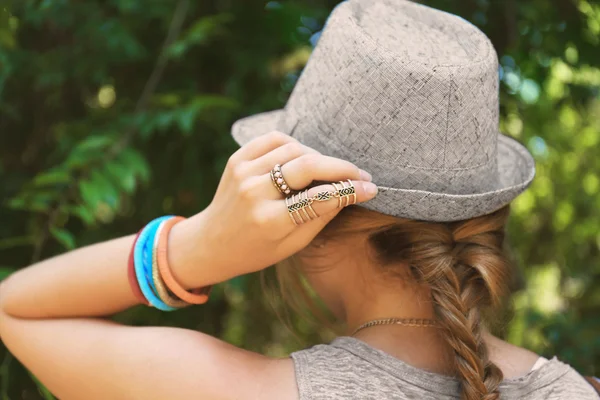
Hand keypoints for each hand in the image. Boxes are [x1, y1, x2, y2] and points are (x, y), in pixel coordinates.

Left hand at [191, 131, 377, 282]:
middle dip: (341, 167)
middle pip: (308, 166)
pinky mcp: (237, 159)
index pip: (320, 198)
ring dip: (318, 157)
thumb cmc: (256, 250)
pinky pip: (274, 139)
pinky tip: (305, 157)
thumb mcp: (292, 244)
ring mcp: (243, 172)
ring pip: (294, 148)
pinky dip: (295, 145)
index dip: (350, 191)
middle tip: (360, 175)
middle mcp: (254, 193)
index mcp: (269, 221)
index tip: (371, 189)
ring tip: (329, 172)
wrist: (210, 243)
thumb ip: (320, 216)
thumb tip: (350, 192)